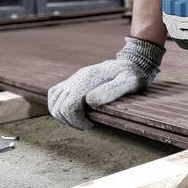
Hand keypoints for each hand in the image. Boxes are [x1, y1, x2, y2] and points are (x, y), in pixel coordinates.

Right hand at [48, 37, 163, 128]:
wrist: (132, 62)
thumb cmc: (134, 75)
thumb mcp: (129, 82)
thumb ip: (111, 91)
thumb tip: (89, 101)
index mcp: (89, 80)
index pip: (68, 106)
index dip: (76, 121)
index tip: (90, 125)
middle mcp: (78, 78)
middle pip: (58, 107)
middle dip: (69, 121)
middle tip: (86, 124)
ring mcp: (74, 79)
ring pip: (54, 101)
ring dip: (63, 115)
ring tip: (80, 120)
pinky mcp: (74, 80)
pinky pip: (55, 93)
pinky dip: (58, 106)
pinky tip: (74, 111)